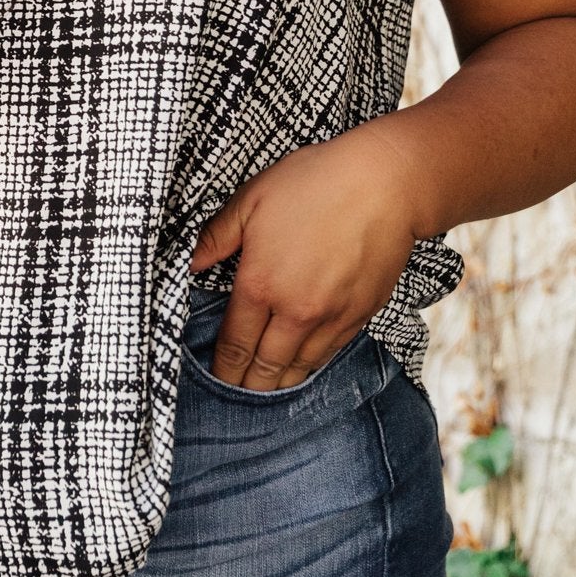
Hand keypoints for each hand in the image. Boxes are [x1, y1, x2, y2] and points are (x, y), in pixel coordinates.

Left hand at [188, 125, 421, 389]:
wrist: (385, 183)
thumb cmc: (316, 182)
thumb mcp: (252, 199)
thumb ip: (216, 236)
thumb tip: (190, 264)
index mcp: (260, 284)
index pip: (234, 343)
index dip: (222, 367)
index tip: (216, 378)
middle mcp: (295, 311)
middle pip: (265, 366)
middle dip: (248, 385)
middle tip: (237, 394)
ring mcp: (331, 317)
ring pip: (300, 367)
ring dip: (280, 383)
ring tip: (267, 390)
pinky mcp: (361, 314)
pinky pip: (330, 352)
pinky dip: (313, 365)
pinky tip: (304, 366)